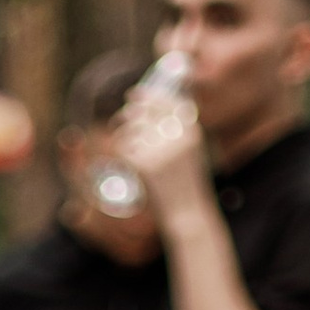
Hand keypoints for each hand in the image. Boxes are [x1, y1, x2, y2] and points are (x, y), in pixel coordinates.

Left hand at [118, 86, 205, 215]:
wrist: (188, 214)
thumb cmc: (187, 185)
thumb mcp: (190, 152)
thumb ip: (176, 131)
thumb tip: (148, 109)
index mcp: (191, 130)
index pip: (167, 102)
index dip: (149, 96)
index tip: (134, 94)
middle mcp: (177, 137)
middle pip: (145, 113)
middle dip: (128, 114)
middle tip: (118, 120)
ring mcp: (161, 150)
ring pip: (131, 130)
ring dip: (122, 134)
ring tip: (122, 143)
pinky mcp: (146, 165)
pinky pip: (125, 149)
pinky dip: (123, 153)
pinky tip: (127, 161)